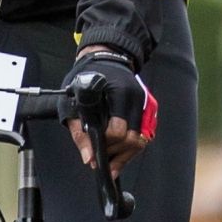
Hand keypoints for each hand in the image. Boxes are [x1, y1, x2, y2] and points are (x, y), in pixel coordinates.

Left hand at [62, 47, 155, 178]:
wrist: (105, 58)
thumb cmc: (86, 77)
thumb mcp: (73, 102)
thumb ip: (80, 132)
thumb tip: (88, 158)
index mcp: (119, 94)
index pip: (119, 130)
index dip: (107, 144)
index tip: (95, 149)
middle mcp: (137, 99)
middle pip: (134, 139)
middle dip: (117, 153)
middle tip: (101, 159)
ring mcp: (145, 105)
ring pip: (142, 140)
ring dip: (126, 154)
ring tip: (110, 163)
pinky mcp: (148, 110)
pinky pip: (143, 135)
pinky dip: (131, 147)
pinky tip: (119, 153)